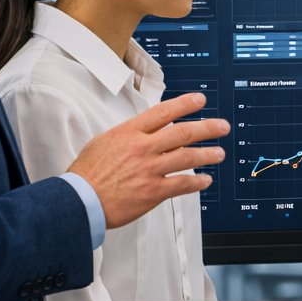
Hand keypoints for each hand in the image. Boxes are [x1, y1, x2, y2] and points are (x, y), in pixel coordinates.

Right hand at [68, 92, 229, 228]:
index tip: (200, 100)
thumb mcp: (104, 142)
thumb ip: (129, 135)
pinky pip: (182, 184)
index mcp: (129, 132)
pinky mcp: (153, 191)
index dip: (185, 104)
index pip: (163, 112)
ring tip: (220, 153)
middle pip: (183, 132)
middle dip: (207, 128)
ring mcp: (149, 169)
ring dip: (208, 154)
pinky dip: (197, 182)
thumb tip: (149, 132)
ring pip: (187, 157)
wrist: (79, 200)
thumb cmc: (87, 173)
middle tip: (222, 126)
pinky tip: (206, 180)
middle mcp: (142, 147)